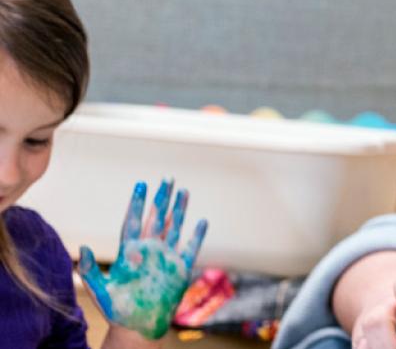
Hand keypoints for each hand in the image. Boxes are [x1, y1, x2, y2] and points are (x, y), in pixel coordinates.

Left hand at [77, 179, 207, 339]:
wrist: (137, 326)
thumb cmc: (116, 311)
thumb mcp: (99, 290)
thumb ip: (90, 270)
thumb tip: (83, 248)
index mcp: (130, 253)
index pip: (134, 222)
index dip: (137, 204)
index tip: (140, 185)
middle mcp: (149, 251)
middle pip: (156, 219)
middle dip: (162, 199)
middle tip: (167, 179)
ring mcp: (166, 258)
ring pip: (174, 228)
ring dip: (179, 210)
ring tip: (184, 191)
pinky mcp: (180, 269)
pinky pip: (191, 248)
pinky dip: (197, 235)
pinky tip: (201, 221)